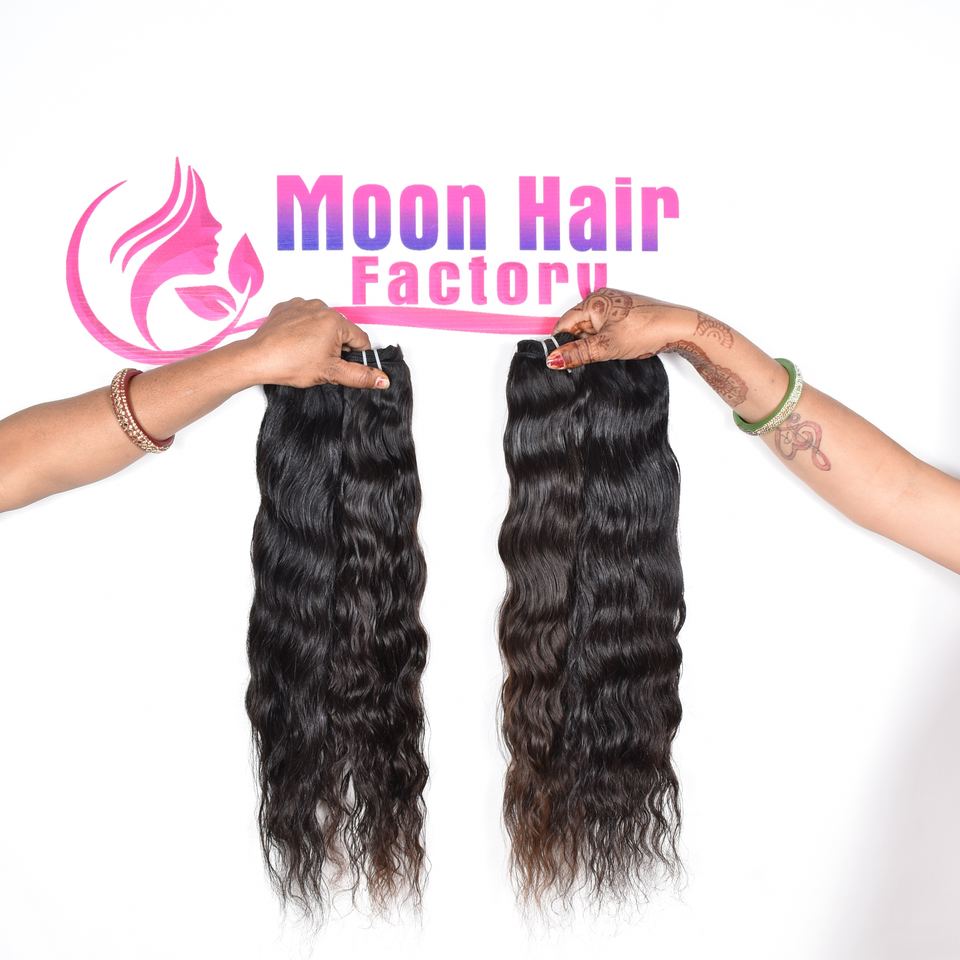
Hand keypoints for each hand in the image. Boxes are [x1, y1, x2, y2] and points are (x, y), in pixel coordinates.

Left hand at [240, 297, 389, 388]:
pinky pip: (304, 318)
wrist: (257, 359)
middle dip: (336, 347)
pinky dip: (303, 329)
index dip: (355, 357)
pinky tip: (295, 343)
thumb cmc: (290, 363)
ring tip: (305, 353)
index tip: (342, 366)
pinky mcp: (286, 307)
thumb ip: (360, 376)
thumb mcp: (331, 373)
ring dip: (320, 337)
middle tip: (320, 362)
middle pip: (341, 331)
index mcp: (335, 321)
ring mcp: (302, 305)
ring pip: (322, 324)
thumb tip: (382, 380)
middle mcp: (320, 307)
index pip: (360, 340)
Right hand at [546, 287, 693, 369]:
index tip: (558, 361)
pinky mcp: (623, 314)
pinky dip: (605, 341)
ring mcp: (614, 306)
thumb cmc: (646, 330)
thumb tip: (554, 359)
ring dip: (594, 344)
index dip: (560, 343)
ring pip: (591, 330)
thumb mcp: (606, 346)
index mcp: (593, 301)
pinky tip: (615, 348)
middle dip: (579, 344)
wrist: (677, 329)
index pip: (564, 323)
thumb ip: (577, 353)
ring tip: (608, 351)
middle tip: (590, 358)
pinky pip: (604, 329)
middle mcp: (602, 299)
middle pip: (577, 326)